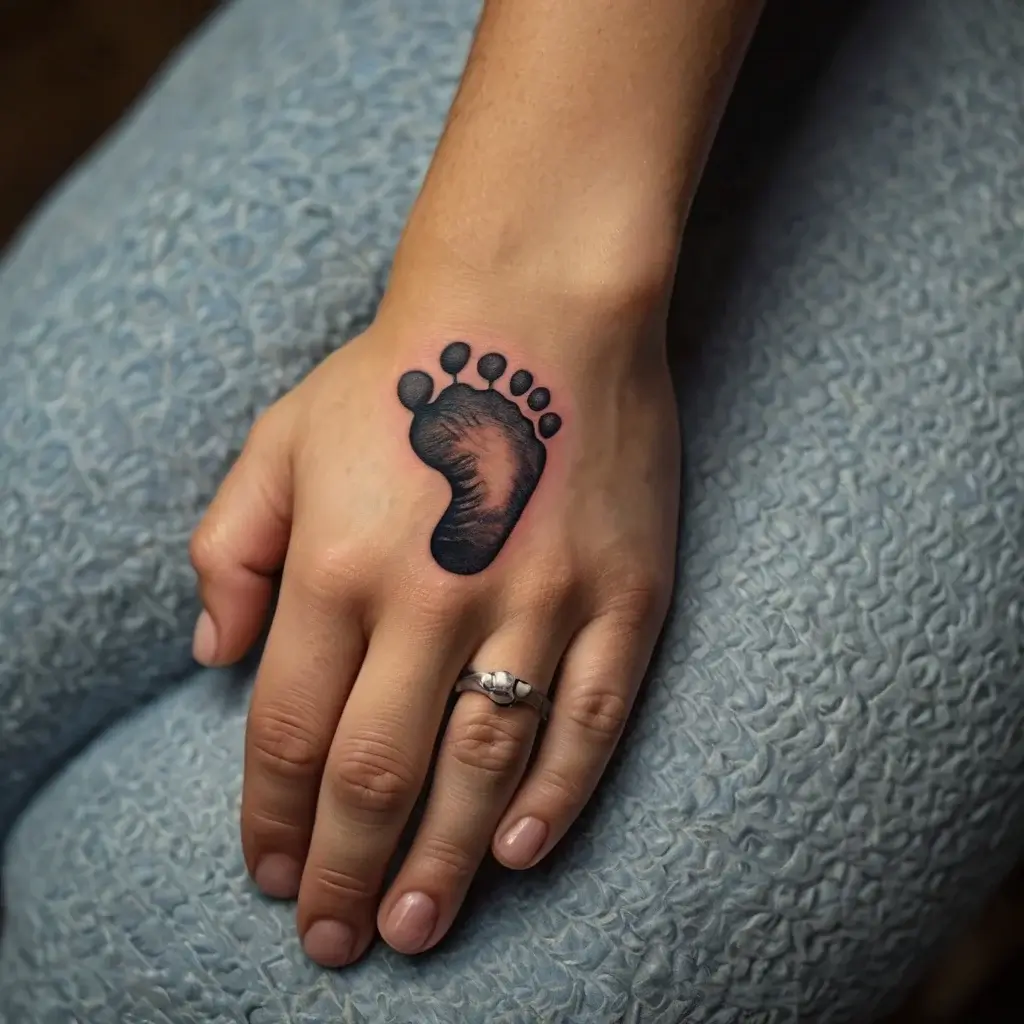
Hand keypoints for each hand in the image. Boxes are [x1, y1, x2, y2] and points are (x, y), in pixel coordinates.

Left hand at [189, 278, 680, 965]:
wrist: (539, 307)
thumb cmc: (403, 374)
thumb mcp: (282, 437)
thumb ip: (230, 548)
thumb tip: (213, 658)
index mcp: (342, 561)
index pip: (289, 730)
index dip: (273, 819)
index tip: (271, 875)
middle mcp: (437, 594)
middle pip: (378, 772)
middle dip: (348, 872)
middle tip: (338, 941)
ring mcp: (541, 599)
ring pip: (483, 767)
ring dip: (442, 862)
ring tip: (416, 928)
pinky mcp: (624, 595)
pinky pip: (593, 717)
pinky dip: (556, 797)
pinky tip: (518, 852)